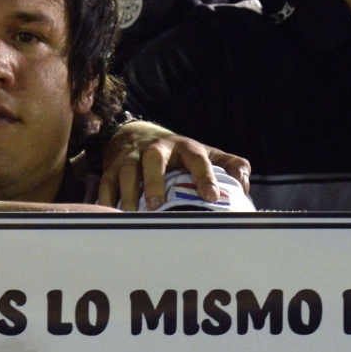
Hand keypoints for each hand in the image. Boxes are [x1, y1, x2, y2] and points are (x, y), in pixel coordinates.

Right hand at [95, 121, 250, 210]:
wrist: (138, 135)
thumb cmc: (180, 154)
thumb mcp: (207, 154)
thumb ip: (230, 166)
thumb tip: (244, 184)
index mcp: (185, 148)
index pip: (197, 159)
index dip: (205, 176)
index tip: (212, 196)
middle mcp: (157, 149)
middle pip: (154, 159)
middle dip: (155, 181)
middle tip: (158, 205)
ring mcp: (132, 157)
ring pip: (127, 172)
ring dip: (129, 193)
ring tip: (133, 215)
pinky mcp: (112, 167)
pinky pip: (106, 183)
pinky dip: (105, 200)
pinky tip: (110, 216)